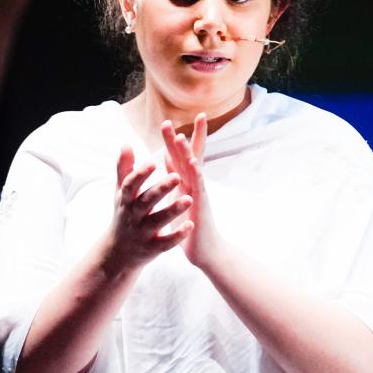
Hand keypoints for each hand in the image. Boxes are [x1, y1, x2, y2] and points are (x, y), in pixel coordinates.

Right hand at [106, 146, 192, 270]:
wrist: (118, 252)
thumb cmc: (124, 214)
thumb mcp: (120, 193)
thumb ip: (124, 169)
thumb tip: (126, 144)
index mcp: (125, 200)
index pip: (130, 185)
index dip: (140, 174)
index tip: (154, 162)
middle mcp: (133, 216)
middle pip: (147, 201)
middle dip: (161, 189)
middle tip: (177, 176)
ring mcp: (142, 233)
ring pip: (158, 221)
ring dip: (173, 210)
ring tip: (190, 199)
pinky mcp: (152, 248)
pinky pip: (166, 242)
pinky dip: (178, 235)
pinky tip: (190, 225)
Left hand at [161, 114, 221, 269]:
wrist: (205, 250)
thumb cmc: (192, 225)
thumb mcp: (179, 197)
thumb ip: (175, 177)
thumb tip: (167, 158)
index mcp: (185, 183)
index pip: (181, 157)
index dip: (175, 140)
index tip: (168, 121)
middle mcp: (194, 185)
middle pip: (187, 157)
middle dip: (179, 139)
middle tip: (170, 121)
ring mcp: (199, 194)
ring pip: (193, 169)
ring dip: (187, 153)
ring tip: (180, 137)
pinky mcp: (202, 206)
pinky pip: (199, 187)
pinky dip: (196, 174)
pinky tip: (193, 163)